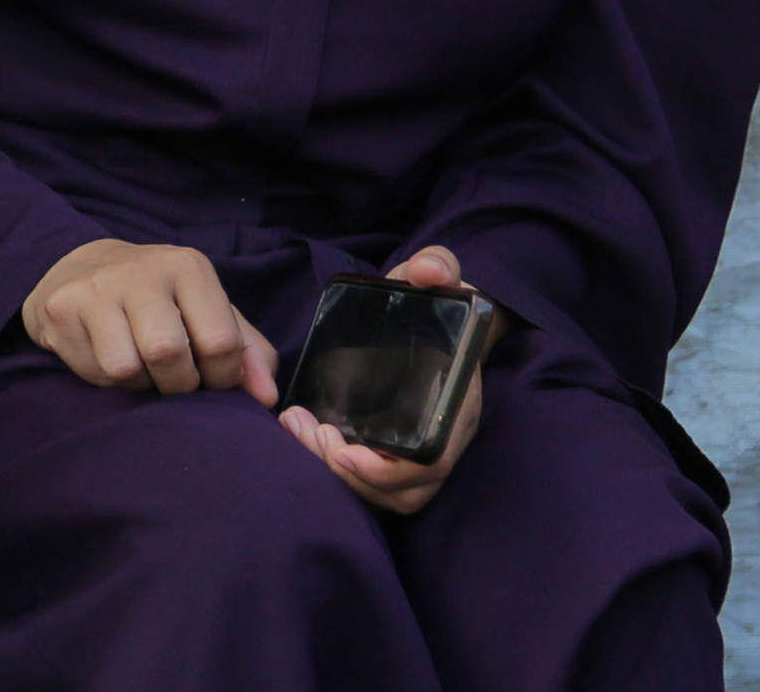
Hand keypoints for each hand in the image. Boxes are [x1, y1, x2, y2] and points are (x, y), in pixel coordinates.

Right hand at [21, 239, 278, 403]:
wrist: (79, 268)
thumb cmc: (159, 300)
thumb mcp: (208, 311)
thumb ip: (247, 352)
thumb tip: (266, 398)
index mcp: (188, 268)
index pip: (220, 342)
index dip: (223, 378)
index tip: (213, 380)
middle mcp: (141, 271)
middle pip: (168, 354)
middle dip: (177, 385)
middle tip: (173, 379)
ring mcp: (95, 288)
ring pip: (126, 368)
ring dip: (139, 384)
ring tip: (140, 366)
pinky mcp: (61, 309)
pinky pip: (94, 371)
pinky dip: (107, 379)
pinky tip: (107, 356)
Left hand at [277, 246, 489, 514]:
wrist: (444, 316)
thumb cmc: (439, 302)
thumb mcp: (440, 276)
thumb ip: (438, 265)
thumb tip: (431, 270)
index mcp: (458, 405)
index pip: (434, 463)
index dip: (391, 472)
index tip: (346, 453)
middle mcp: (444, 436)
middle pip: (405, 490)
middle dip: (353, 475)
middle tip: (310, 435)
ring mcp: (421, 447)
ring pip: (387, 494)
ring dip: (340, 475)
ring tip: (301, 432)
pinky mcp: (395, 448)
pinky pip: (372, 483)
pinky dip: (337, 470)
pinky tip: (303, 433)